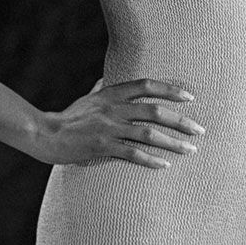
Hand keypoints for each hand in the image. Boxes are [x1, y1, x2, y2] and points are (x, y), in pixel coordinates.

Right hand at [33, 78, 204, 166]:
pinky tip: (164, 165)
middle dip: (180, 121)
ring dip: (172, 143)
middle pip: (155, 111)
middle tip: (199, 130)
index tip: (190, 97)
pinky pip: (132, 154)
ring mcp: (109, 127)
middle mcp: (114, 107)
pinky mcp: (103, 147)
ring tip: (189, 149)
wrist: (46, 134)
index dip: (170, 89)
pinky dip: (150, 160)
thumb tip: (108, 81)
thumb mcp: (90, 97)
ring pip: (148, 133)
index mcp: (113, 92)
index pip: (147, 85)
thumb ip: (103, 89)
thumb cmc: (70, 116)